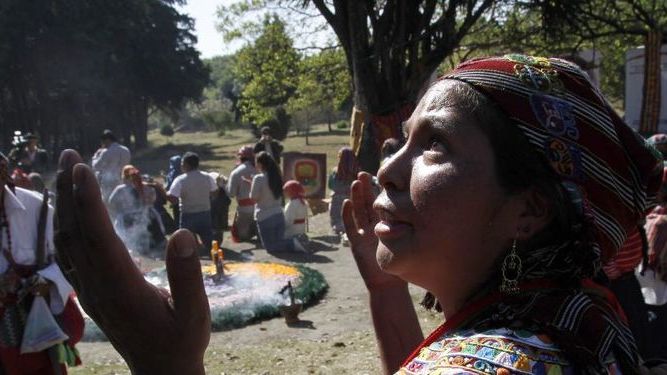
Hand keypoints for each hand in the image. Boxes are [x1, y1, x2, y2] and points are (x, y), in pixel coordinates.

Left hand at [54, 150, 208, 374]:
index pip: (98, 237)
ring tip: (66, 173)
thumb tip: (182, 232)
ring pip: (67, 243)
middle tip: (69, 155)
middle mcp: (98, 288)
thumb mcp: (196, 314)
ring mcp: (90, 292)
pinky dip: (66, 226)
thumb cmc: (182, 341)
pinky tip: (69, 211)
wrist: (161, 373)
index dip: (88, 202)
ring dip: (64, 206)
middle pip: (75, 233)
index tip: (82, 169)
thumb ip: (187, 275)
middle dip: (69, 192)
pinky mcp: (90, 294)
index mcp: (122, 289)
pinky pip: (69, 255)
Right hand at [343, 172, 404, 290]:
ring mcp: (364, 234)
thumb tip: (423, 208)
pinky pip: (351, 227)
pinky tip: (346, 203)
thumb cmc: (403, 263)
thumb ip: (411, 227)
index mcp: (388, 223)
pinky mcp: (356, 243)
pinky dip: (347, 215)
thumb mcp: (410, 240)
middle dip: (366, 188)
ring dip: (356, 197)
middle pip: (368, 203)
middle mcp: (374, 226)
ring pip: (359, 211)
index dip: (380, 190)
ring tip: (355, 183)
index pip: (383, 203)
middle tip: (364, 173)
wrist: (389, 284)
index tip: (382, 176)